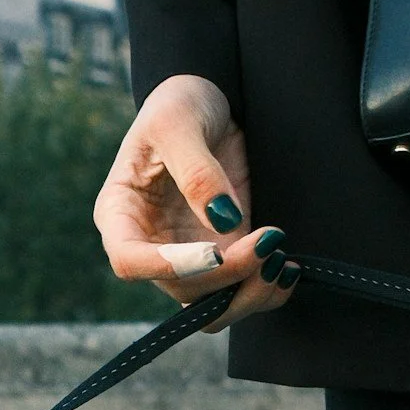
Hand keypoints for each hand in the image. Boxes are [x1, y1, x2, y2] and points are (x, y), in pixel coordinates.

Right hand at [94, 75, 297, 329]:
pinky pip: (238, 293)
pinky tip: (288, 269)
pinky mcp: (222, 257)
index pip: (131, 261)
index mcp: (121, 215)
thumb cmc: (180, 104)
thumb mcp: (179, 122)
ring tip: (281, 261)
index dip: (170, 266)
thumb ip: (197, 172)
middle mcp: (151, 246)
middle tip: (270, 242)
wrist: (210, 102)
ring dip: (249, 294)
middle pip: (180, 289)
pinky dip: (265, 292)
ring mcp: (187, 256)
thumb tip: (224, 221)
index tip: (215, 251)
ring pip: (210, 306)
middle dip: (227, 275)